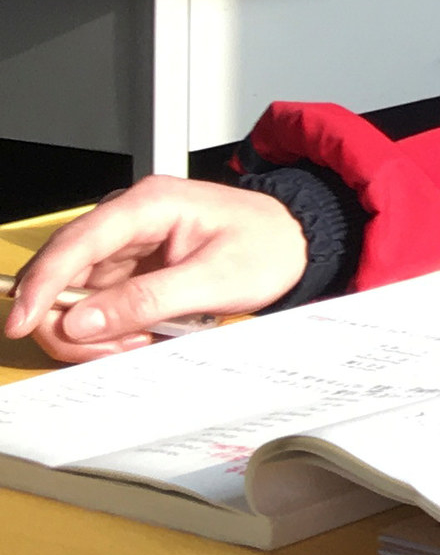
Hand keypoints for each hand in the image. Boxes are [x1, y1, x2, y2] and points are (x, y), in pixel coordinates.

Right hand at [2, 176, 307, 361]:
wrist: (297, 241)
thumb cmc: (267, 247)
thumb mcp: (213, 279)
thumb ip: (146, 300)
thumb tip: (80, 320)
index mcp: (150, 204)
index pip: (76, 243)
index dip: (42, 285)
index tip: (22, 324)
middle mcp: (129, 218)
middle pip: (65, 272)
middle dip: (75, 320)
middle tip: (113, 351)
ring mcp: (127, 242)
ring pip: (76, 293)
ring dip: (95, 328)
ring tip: (142, 341)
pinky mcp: (131, 264)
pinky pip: (98, 300)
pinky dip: (110, 325)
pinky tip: (141, 334)